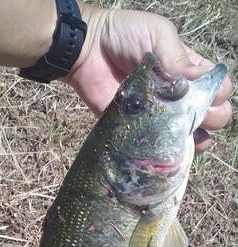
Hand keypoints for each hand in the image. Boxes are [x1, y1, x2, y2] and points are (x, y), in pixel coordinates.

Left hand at [67, 4, 231, 153]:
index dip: (218, 94)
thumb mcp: (157, 35)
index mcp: (189, 71)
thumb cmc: (123, 35)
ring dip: (197, 139)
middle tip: (193, 115)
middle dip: (212, 118)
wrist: (87, 52)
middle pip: (212, 115)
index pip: (218, 88)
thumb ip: (179, 58)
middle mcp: (180, 96)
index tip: (204, 95)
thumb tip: (201, 81)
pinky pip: (163, 148)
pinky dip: (171, 152)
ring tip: (186, 135)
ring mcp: (163, 117)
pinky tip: (168, 148)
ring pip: (194, 136)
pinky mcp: (143, 132)